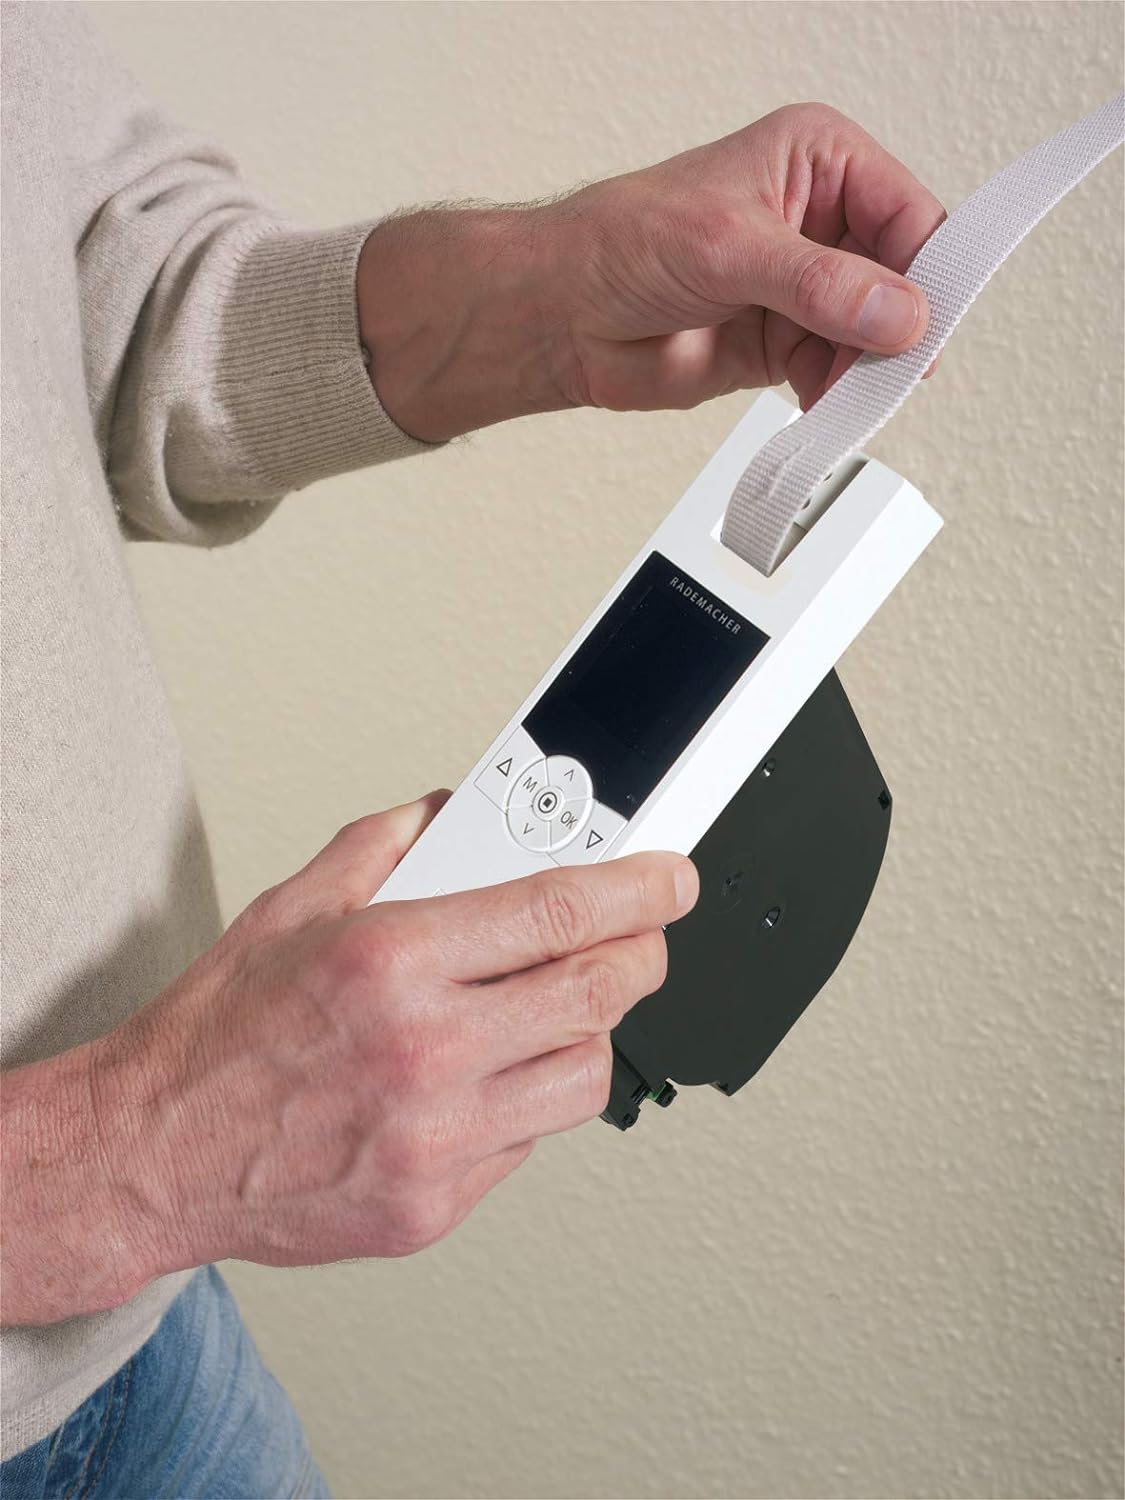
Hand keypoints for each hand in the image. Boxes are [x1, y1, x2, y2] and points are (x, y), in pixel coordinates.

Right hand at [1, 794, 696, 1324]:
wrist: (153, 1153)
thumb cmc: (217, 1034)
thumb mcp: (292, 906)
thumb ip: (387, 845)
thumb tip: (453, 808)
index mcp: (393, 960)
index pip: (560, 912)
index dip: (639, 890)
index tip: (672, 879)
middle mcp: (425, 1050)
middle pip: (598, 993)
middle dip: (643, 954)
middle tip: (642, 938)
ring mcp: (436, 1138)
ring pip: (585, 1076)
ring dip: (592, 1031)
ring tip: (557, 1008)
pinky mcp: (434, 1204)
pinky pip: (530, 1142)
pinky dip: (529, 1099)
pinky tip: (490, 1074)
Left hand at [357, 103, 943, 438]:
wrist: (563, 315)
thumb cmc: (621, 244)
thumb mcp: (731, 248)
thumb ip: (821, 285)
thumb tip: (899, 313)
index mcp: (817, 162)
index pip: (908, 212)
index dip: (928, 268)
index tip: (927, 321)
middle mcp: (818, 221)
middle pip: (901, 279)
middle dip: (898, 326)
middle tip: (894, 366)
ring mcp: (803, 287)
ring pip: (873, 334)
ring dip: (866, 369)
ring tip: (847, 390)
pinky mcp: (782, 343)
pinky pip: (835, 372)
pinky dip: (836, 394)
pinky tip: (823, 404)